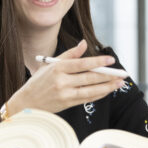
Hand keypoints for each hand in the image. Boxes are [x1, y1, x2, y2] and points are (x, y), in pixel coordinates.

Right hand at [7, 40, 124, 114]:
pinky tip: (108, 90)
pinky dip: (99, 94)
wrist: (26, 102)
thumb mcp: (51, 64)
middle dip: (108, 75)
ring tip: (119, 83)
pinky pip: (87, 99)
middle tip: (122, 74)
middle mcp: (61, 81)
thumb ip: (70, 54)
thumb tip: (84, 43)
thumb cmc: (39, 81)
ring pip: (91, 90)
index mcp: (57, 68)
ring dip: (107, 87)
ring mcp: (64, 94)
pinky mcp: (67, 104)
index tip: (111, 60)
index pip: (82, 64)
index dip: (98, 62)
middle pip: (89, 78)